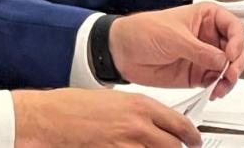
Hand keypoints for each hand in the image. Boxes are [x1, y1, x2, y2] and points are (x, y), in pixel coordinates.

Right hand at [12, 88, 200, 146]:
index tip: (193, 140)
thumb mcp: (111, 100)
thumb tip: (152, 123)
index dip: (191, 136)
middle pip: (176, 146)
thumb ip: (136, 112)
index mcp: (139, 105)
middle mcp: (139, 126)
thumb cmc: (72, 106)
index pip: (181, 125)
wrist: (50, 118)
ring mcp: (129, 146)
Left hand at [109, 3, 243, 99]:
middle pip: (236, 50)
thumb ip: (199, 50)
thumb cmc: (140, 31)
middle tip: (229, 73)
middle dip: (237, 63)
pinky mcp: (197, 74)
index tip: (230, 54)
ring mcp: (203, 56)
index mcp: (204, 18)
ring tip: (220, 86)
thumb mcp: (172, 37)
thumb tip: (222, 60)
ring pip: (229, 69)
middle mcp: (207, 37)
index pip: (233, 26)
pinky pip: (216, 82)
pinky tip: (214, 91)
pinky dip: (219, 88)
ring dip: (230, 79)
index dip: (237, 40)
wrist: (120, 51)